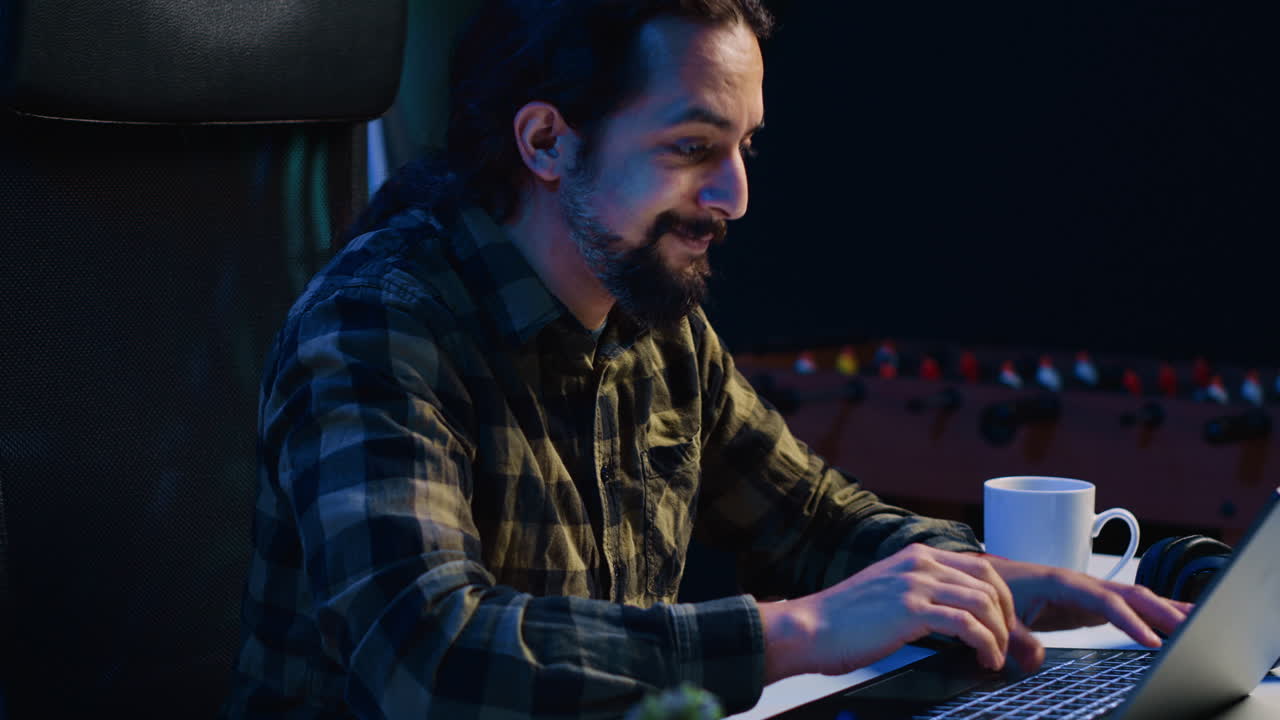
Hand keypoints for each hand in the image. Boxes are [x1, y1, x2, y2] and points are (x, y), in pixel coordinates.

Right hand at [758, 545, 1037, 681]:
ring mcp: (915, 583)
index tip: (1004, 624)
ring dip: (999, 634)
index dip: (1002, 598)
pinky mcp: (911, 609)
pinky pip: (967, 625)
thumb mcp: (889, 592)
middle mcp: (920, 562)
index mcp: (916, 555)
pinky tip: (984, 660)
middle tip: (1008, 645)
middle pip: (990, 583)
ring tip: (995, 657)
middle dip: (1007, 618)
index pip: (980, 566)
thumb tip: (959, 617)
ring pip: (984, 602)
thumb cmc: (844, 620)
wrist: (811, 628)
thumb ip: (922, 592)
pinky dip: (985, 645)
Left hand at [980, 554, 1192, 644]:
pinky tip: (1177, 621)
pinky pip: (1130, 607)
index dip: (1131, 621)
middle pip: (1131, 595)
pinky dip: (1156, 613)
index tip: (1152, 642)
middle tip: (1194, 630)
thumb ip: (1019, 638)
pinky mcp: (1093, 604)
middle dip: (1163, 612)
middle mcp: (1083, 583)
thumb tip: (1036, 661)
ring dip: (1168, 609)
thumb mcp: (1003, 617)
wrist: (988, 578)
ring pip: (1136, 598)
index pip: (1105, 601)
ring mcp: (1091, 592)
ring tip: (1202, 621)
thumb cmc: (997, 591)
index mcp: (1063, 582)